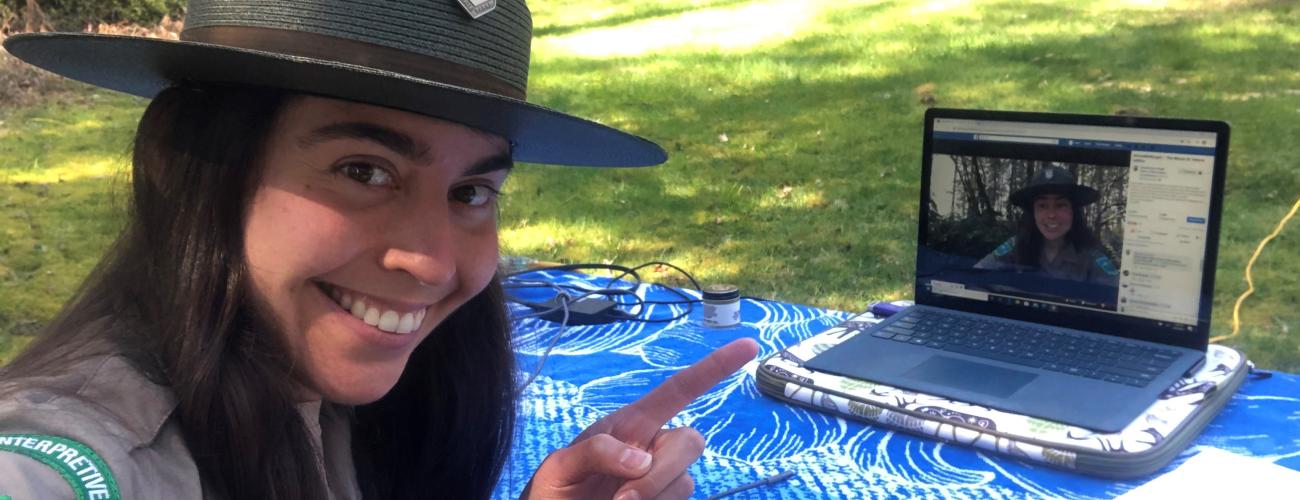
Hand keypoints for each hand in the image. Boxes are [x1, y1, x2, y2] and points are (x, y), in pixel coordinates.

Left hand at [522, 338, 759, 499]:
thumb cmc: (553, 493)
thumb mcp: (560, 467)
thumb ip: (595, 451)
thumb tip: (640, 458)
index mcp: (632, 424)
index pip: (679, 390)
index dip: (713, 368)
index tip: (749, 345)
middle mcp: (654, 447)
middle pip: (691, 442)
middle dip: (661, 472)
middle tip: (621, 499)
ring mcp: (663, 479)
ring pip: (685, 481)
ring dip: (652, 497)